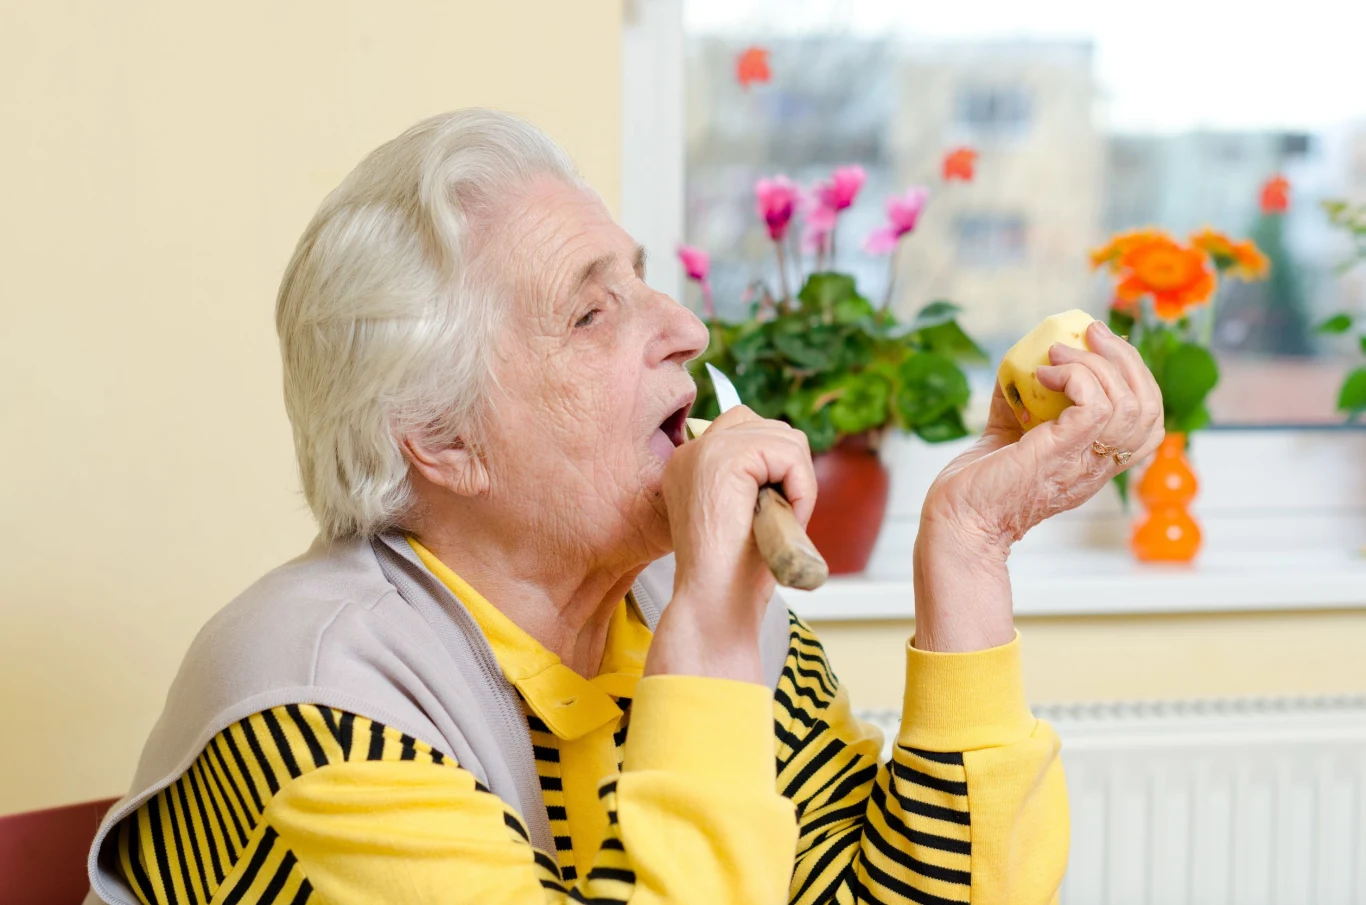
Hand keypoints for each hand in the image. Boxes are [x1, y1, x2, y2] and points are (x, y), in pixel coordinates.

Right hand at [645, 406, 815, 682]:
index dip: (777, 464)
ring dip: (799, 481)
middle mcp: (691, 451)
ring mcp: (704, 450)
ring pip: (784, 438)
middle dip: (791, 469)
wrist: (714, 604)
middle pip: (770, 426)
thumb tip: (792, 450)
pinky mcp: (724, 459)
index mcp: (690, 463)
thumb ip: (755, 478)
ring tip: (781, 522)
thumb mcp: (743, 513)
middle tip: (782, 518)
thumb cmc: (733, 575)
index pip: (747, 428)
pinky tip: (785, 518)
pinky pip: (788, 454)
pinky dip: (802, 487)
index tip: (772, 509)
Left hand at [913, 320, 1163, 650]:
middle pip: (1150, 408)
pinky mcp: (1062, 453)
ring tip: (1056, 351)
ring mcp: (1084, 461)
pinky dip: (1076, 376)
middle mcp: (1099, 465)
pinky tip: (1042, 373)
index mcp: (1095, 462)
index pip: (1149, 423)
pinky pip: (1096, 405)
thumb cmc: (977, 486)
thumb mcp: (1008, 435)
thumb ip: (1020, 403)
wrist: (956, 520)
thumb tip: (1020, 365)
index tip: (1106, 349)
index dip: (1139, 379)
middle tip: (1091, 331)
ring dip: (1097, 363)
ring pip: (1129, 403)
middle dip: (1127, 359)